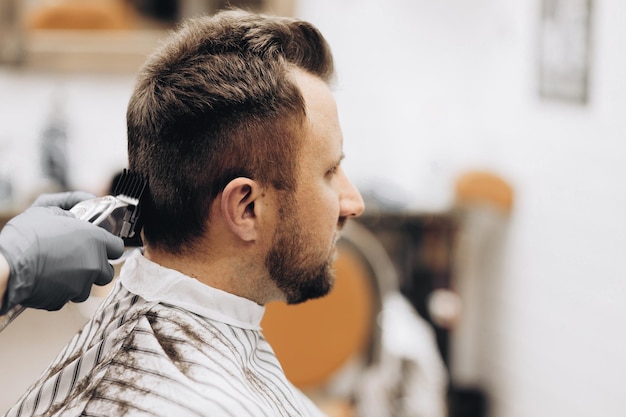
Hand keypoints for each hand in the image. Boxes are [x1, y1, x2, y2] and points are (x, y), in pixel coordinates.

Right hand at [0, 204, 124, 313]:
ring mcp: (80, 285)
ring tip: (57, 270)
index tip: (98, 245)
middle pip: (106, 271)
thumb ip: (73, 203)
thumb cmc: (27, 234)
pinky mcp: (63, 300)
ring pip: (87, 287)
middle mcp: (94, 265)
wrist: (7, 265)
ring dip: (78, 281)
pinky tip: (45, 279)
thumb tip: (89, 200)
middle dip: (96, 267)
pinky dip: (59, 291)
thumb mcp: (48, 207)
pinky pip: (66, 297)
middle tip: (78, 259)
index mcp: (96, 241)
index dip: (108, 246)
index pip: (117, 248)